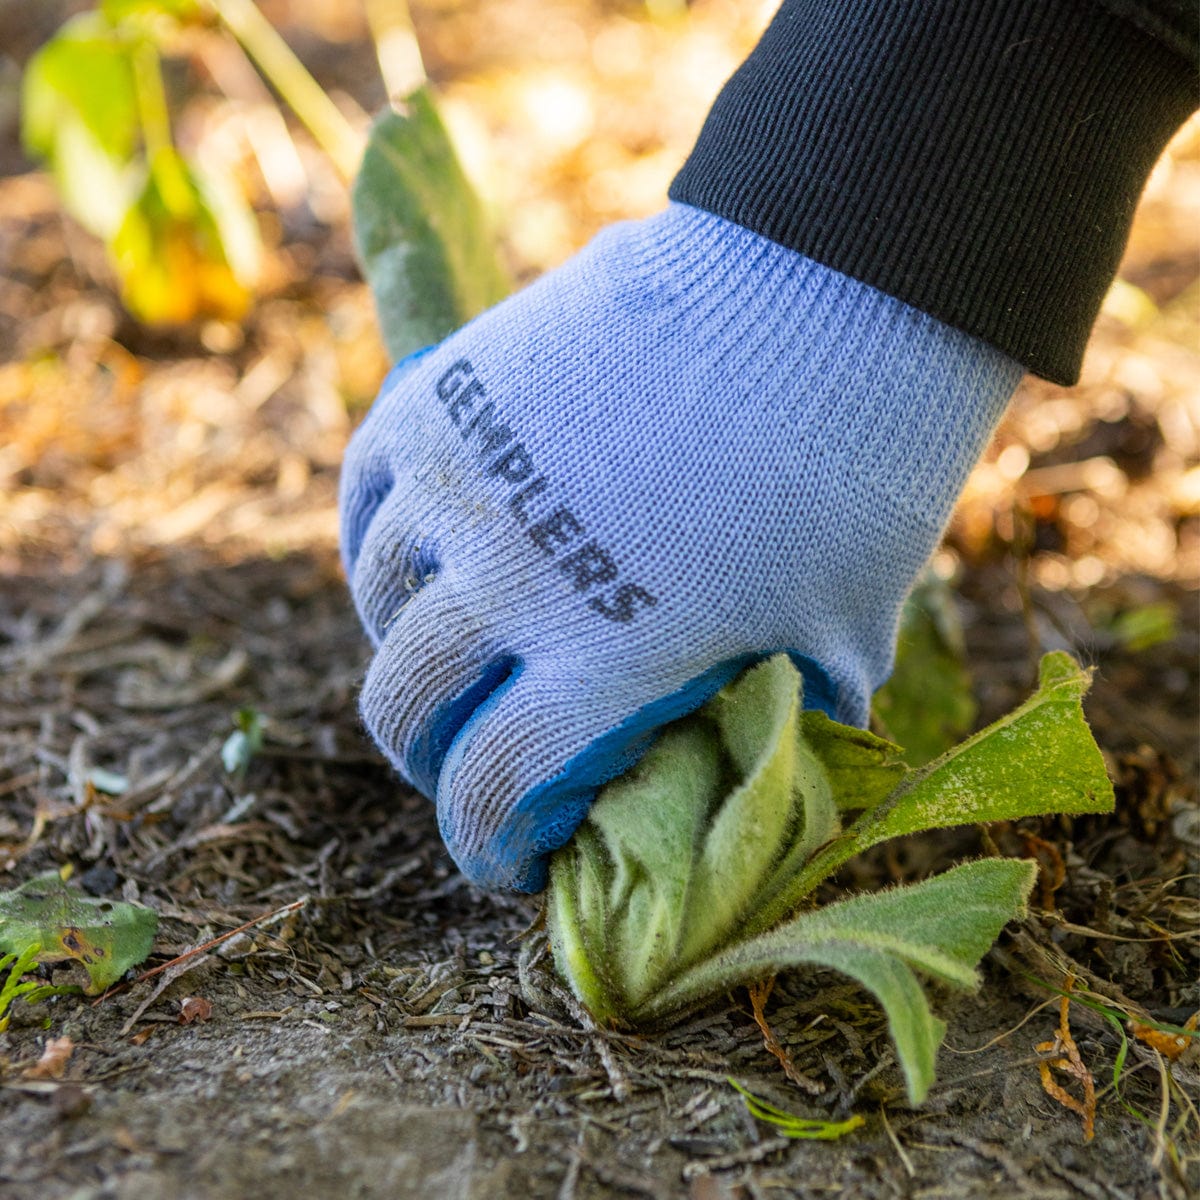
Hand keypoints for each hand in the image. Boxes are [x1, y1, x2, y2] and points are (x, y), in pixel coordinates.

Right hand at [339, 202, 1021, 890]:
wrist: (824, 289)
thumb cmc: (852, 475)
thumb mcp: (840, 629)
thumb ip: (791, 716)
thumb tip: (763, 765)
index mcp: (603, 660)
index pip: (494, 792)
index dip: (489, 844)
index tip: (505, 854)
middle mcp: (506, 582)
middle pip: (405, 708)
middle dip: (430, 758)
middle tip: (465, 757)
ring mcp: (463, 483)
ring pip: (378, 606)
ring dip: (405, 649)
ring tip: (447, 650)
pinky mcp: (443, 399)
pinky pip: (366, 498)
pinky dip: (380, 547)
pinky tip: (419, 558)